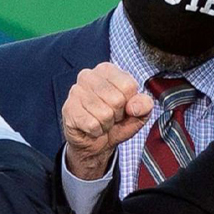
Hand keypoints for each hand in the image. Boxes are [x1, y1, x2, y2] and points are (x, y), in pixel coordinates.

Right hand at [62, 62, 152, 179]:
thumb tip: (135, 106)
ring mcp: (75, 92)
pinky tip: (92, 128)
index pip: (129, 85)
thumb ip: (144, 105)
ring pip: (104, 114)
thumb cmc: (117, 122)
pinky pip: (92, 124)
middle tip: (111, 116)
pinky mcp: (68, 109)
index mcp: (107, 70)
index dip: (130, 103)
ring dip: (106, 124)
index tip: (123, 106)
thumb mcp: (138, 113)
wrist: (96, 143)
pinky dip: (96, 131)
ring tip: (101, 122)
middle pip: (117, 100)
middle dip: (118, 115)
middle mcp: (89, 76)